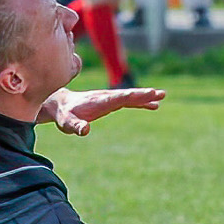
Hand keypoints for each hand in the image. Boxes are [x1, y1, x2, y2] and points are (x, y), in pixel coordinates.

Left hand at [37, 86, 166, 135]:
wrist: (60, 105)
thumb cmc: (64, 116)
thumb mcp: (67, 123)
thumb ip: (75, 126)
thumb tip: (85, 130)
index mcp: (100, 101)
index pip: (120, 97)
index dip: (134, 96)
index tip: (148, 93)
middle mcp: (107, 97)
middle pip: (129, 95)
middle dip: (144, 94)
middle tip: (160, 93)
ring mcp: (110, 99)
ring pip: (131, 97)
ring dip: (146, 97)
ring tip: (162, 96)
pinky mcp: (111, 102)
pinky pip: (129, 101)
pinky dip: (141, 102)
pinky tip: (153, 106)